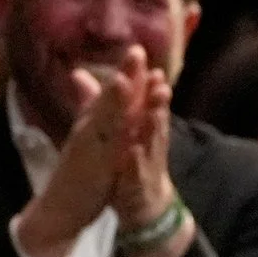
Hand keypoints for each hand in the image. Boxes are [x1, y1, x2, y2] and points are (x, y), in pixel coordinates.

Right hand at [13, 51, 138, 256]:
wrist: (56, 211)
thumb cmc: (75, 173)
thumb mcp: (83, 135)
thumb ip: (85, 105)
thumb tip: (80, 75)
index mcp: (90, 124)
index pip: (110, 95)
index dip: (125, 73)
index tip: (138, 50)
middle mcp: (88, 132)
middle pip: (108, 101)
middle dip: (123, 78)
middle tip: (136, 51)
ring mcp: (87, 151)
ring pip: (104, 124)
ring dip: (114, 102)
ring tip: (126, 79)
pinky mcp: (88, 171)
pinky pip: (100, 154)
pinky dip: (109, 143)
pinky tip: (120, 129)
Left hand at [110, 61, 177, 229]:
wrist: (144, 202)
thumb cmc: (133, 160)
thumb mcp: (121, 130)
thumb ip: (111, 102)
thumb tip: (100, 75)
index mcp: (141, 124)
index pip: (142, 97)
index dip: (141, 77)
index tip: (139, 53)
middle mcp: (147, 139)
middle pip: (152, 113)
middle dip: (154, 96)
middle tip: (157, 76)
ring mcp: (145, 161)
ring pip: (150, 141)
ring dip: (153, 125)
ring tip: (154, 110)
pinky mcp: (136, 184)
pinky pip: (136, 173)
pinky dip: (135, 163)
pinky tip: (133, 152)